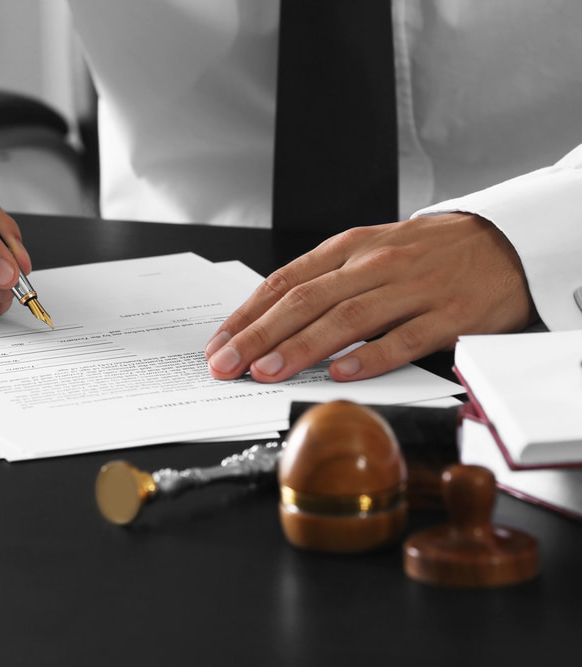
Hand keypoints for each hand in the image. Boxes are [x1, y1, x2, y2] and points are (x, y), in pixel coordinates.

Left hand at [204, 213, 537, 381]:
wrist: (507, 241)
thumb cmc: (430, 253)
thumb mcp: (372, 249)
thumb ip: (327, 280)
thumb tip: (271, 319)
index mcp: (350, 248)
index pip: (285, 282)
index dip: (247, 315)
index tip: (218, 343)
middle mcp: (375, 264)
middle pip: (305, 301)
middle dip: (259, 335)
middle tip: (226, 364)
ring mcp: (412, 289)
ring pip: (347, 319)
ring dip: (301, 347)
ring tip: (267, 371)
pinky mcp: (449, 314)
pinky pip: (404, 338)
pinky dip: (370, 357)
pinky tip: (340, 373)